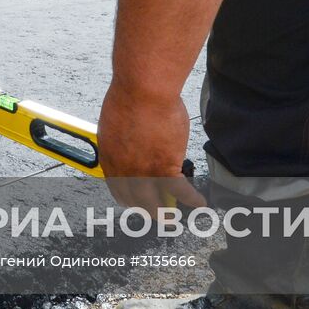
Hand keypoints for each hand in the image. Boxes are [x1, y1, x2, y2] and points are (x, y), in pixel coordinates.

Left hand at [96, 82, 205, 212]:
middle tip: (156, 213)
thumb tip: (132, 142)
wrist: (144, 90)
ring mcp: (143, 171)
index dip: (128, 198)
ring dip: (165, 215)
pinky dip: (191, 198)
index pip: (117, 187)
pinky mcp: (165, 167)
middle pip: (134, 200)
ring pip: (154, 203)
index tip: (135, 200)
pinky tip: (199, 203)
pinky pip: (180, 190)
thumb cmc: (130, 96)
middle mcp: (124, 169)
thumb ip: (123, 138)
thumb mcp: (116, 121)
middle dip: (146, 210)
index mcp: (110, 157)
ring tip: (173, 219)